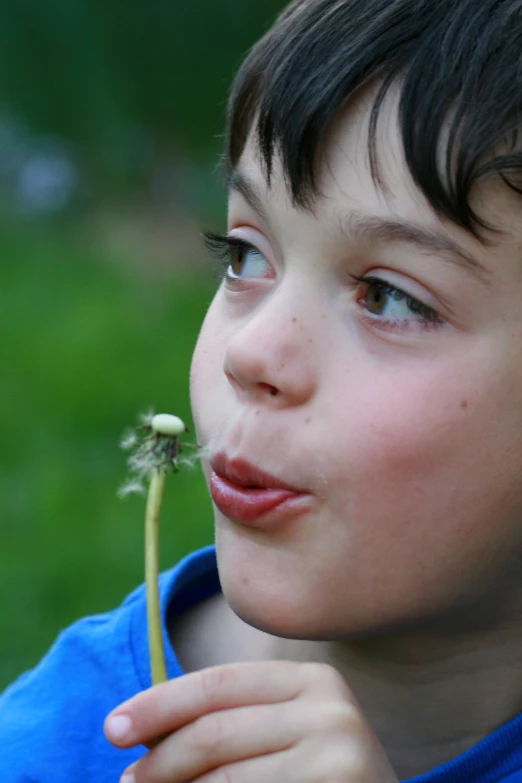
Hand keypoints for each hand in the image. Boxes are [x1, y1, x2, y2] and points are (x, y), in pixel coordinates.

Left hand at [104, 661, 398, 781]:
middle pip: (215, 732)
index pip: (217, 683)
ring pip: (225, 781)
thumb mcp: (279, 736)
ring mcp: (339, 756)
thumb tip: (142, 729)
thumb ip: (227, 723)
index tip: (113, 727)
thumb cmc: (317, 778)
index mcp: (309, 680)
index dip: (159, 703)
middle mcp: (329, 709)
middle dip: (159, 760)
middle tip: (127, 781)